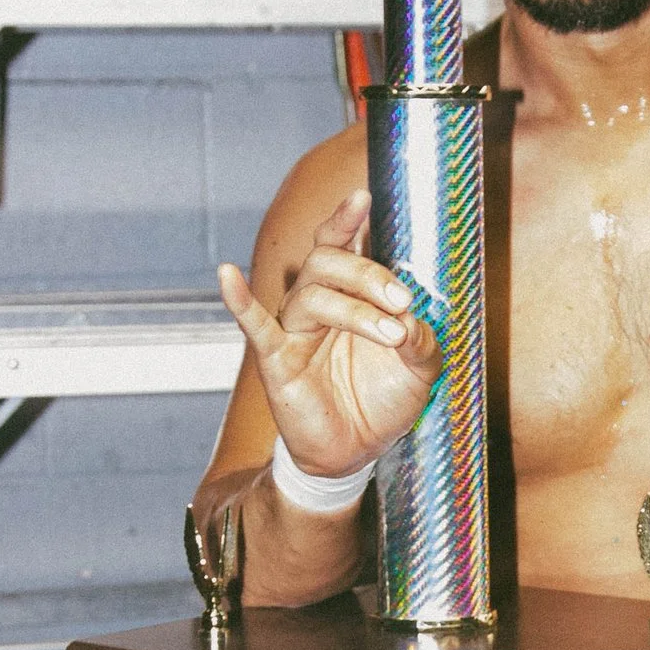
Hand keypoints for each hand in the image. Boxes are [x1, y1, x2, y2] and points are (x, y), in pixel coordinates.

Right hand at [218, 190, 441, 479]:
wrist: (355, 453)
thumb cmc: (382, 401)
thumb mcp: (419, 369)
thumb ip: (423, 340)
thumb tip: (413, 321)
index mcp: (349, 295)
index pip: (342, 245)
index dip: (347, 219)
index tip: (362, 196)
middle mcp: (317, 303)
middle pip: (327, 263)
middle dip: (368, 274)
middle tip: (402, 300)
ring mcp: (294, 329)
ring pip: (312, 295)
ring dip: (355, 308)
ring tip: (391, 334)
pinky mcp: (276, 359)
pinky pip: (254, 324)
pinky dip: (239, 300)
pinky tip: (226, 275)